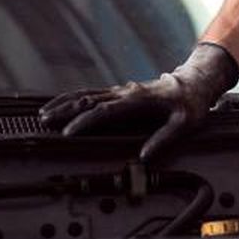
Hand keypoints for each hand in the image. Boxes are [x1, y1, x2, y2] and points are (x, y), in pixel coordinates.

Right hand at [38, 42, 238, 160]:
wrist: (195, 82)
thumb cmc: (190, 104)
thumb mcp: (184, 123)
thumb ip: (164, 139)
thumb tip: (144, 156)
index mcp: (139, 100)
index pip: (105, 111)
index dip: (85, 122)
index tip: (68, 132)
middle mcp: (126, 92)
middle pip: (88, 99)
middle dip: (64, 110)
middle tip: (44, 121)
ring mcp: (122, 91)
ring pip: (87, 95)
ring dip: (64, 103)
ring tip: (44, 113)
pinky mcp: (121, 93)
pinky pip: (93, 94)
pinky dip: (74, 99)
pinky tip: (62, 105)